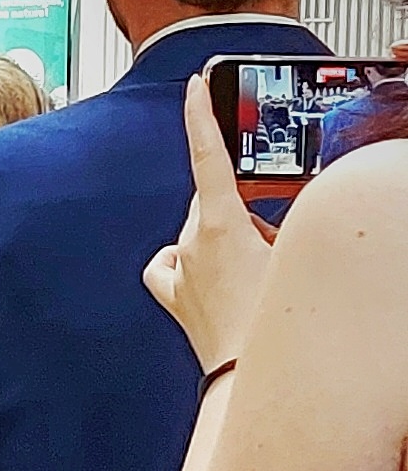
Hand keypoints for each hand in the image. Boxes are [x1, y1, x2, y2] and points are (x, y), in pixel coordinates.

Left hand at [144, 75, 277, 371]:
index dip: (201, 116)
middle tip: (274, 236)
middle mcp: (188, 247)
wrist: (254, 383)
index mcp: (218, 227)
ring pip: (200, 233)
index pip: (207, 157)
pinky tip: (216, 277)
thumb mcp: (296, 256)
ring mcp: (179, 273)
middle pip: (213, 200)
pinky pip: (174, 265)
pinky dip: (194, 262)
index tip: (195, 86)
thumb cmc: (277, 325)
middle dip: (242, 208)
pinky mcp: (175, 298)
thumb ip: (287, 222)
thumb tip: (280, 218)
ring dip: (226, 238)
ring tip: (259, 269)